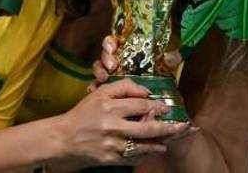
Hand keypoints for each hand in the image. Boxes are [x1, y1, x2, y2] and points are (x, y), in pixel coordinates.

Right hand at [53, 79, 189, 165]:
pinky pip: (133, 158)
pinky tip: (153, 150)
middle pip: (147, 128)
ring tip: (169, 141)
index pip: (141, 105)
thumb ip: (124, 87)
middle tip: (182, 127)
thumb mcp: (101, 93)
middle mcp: (113, 126)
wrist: (64, 138)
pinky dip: (145, 155)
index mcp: (111, 106)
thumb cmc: (84, 113)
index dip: (157, 106)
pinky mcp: (111, 159)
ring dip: (159, 143)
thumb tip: (146, 90)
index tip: (167, 107)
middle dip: (168, 128)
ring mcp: (113, 145)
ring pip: (143, 146)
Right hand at [91, 36, 180, 85]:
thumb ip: (171, 59)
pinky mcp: (107, 90)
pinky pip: (97, 87)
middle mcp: (117, 62)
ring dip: (99, 72)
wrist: (158, 101)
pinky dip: (94, 87)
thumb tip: (169, 57)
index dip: (110, 42)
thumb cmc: (159, 75)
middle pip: (105, 56)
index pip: (113, 42)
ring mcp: (111, 76)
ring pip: (99, 70)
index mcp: (128, 52)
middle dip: (106, 58)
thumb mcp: (166, 65)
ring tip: (103, 78)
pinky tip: (94, 89)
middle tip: (112, 65)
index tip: (113, 47)